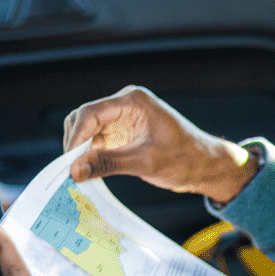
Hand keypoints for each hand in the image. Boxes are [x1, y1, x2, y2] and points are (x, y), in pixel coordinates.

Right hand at [62, 85, 257, 204]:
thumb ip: (108, 164)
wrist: (205, 166)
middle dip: (76, 144)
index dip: (76, 137)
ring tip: (81, 175)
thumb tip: (75, 170)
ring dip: (82, 152)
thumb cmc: (185, 158)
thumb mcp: (145, 162)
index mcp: (133, 100)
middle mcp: (125, 105)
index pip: (90, 112)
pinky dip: (91, 156)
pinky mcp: (122, 134)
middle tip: (73, 171)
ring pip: (87, 132)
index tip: (69, 161)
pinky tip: (91, 173)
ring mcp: (122, 119)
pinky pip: (97, 142)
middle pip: (84, 119)